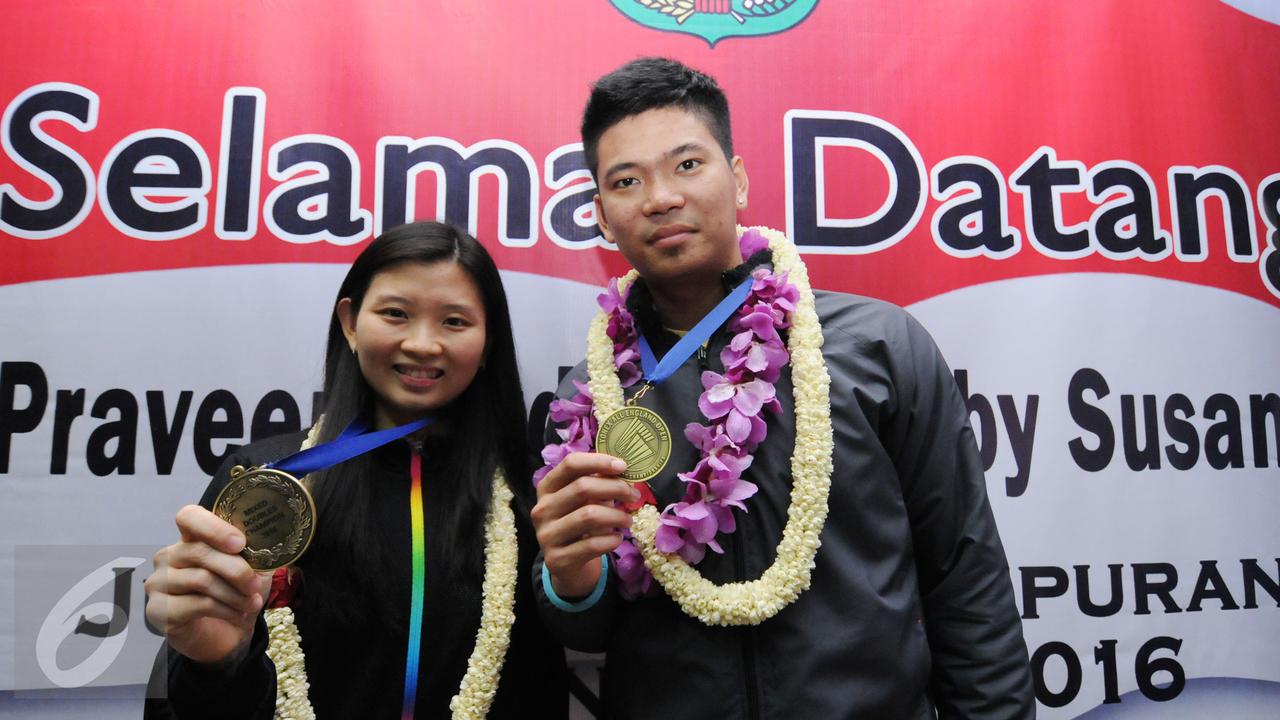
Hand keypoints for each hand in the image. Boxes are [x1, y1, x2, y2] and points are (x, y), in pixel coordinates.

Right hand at [143, 505, 271, 666]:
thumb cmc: (237, 595)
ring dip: (234, 594)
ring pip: (201, 580)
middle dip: (236, 570)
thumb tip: (268, 541)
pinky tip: (239, 615)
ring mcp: (158, 583)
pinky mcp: (158, 610)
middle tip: (255, 584)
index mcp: (190, 539)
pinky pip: (197, 604)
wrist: (227, 636)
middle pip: (200, 552)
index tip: (240, 543)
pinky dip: (226, 610)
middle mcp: (168, 556)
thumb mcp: (252, 570)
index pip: (189, 517)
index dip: (214, 528)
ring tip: (252, 603)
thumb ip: (254, 553)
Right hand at [531, 453, 638, 597]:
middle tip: (634, 495)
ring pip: (588, 516)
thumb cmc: (579, 525)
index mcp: (547, 488)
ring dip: (617, 516)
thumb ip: (597, 483)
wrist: (566, 565)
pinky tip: (617, 539)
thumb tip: (623, 469)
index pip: (570, 464)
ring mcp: (546, 535)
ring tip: (628, 520)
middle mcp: (542, 509)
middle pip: (582, 487)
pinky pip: (591, 544)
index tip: (623, 466)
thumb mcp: (583, 501)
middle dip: (615, 488)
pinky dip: (611, 540)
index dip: (598, 461)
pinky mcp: (557, 559)